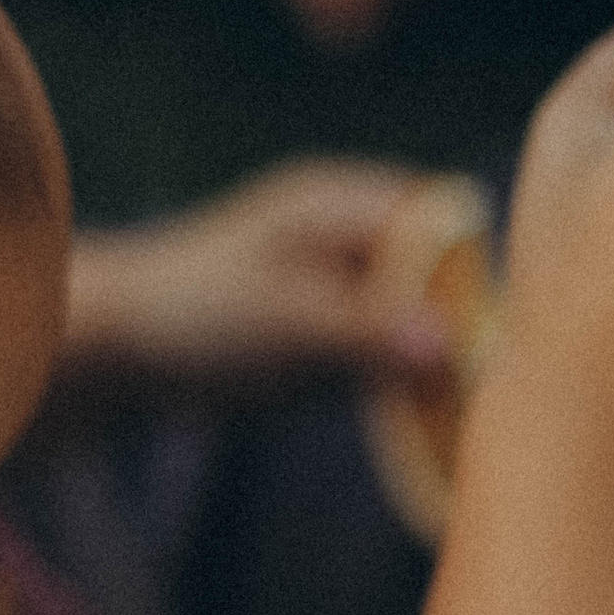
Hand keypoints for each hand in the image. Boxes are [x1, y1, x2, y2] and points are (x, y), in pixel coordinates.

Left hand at [64, 160, 450, 392]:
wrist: (128, 348)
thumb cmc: (197, 312)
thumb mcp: (285, 318)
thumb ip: (365, 327)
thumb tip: (448, 342)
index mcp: (339, 203)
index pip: (437, 219)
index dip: (469, 269)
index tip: (485, 329)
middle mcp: (353, 235)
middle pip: (441, 268)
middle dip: (462, 317)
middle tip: (481, 375)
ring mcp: (348, 283)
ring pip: (424, 313)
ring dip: (439, 355)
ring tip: (460, 401)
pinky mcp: (338, 329)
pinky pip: (393, 349)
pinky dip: (408, 378)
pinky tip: (424, 412)